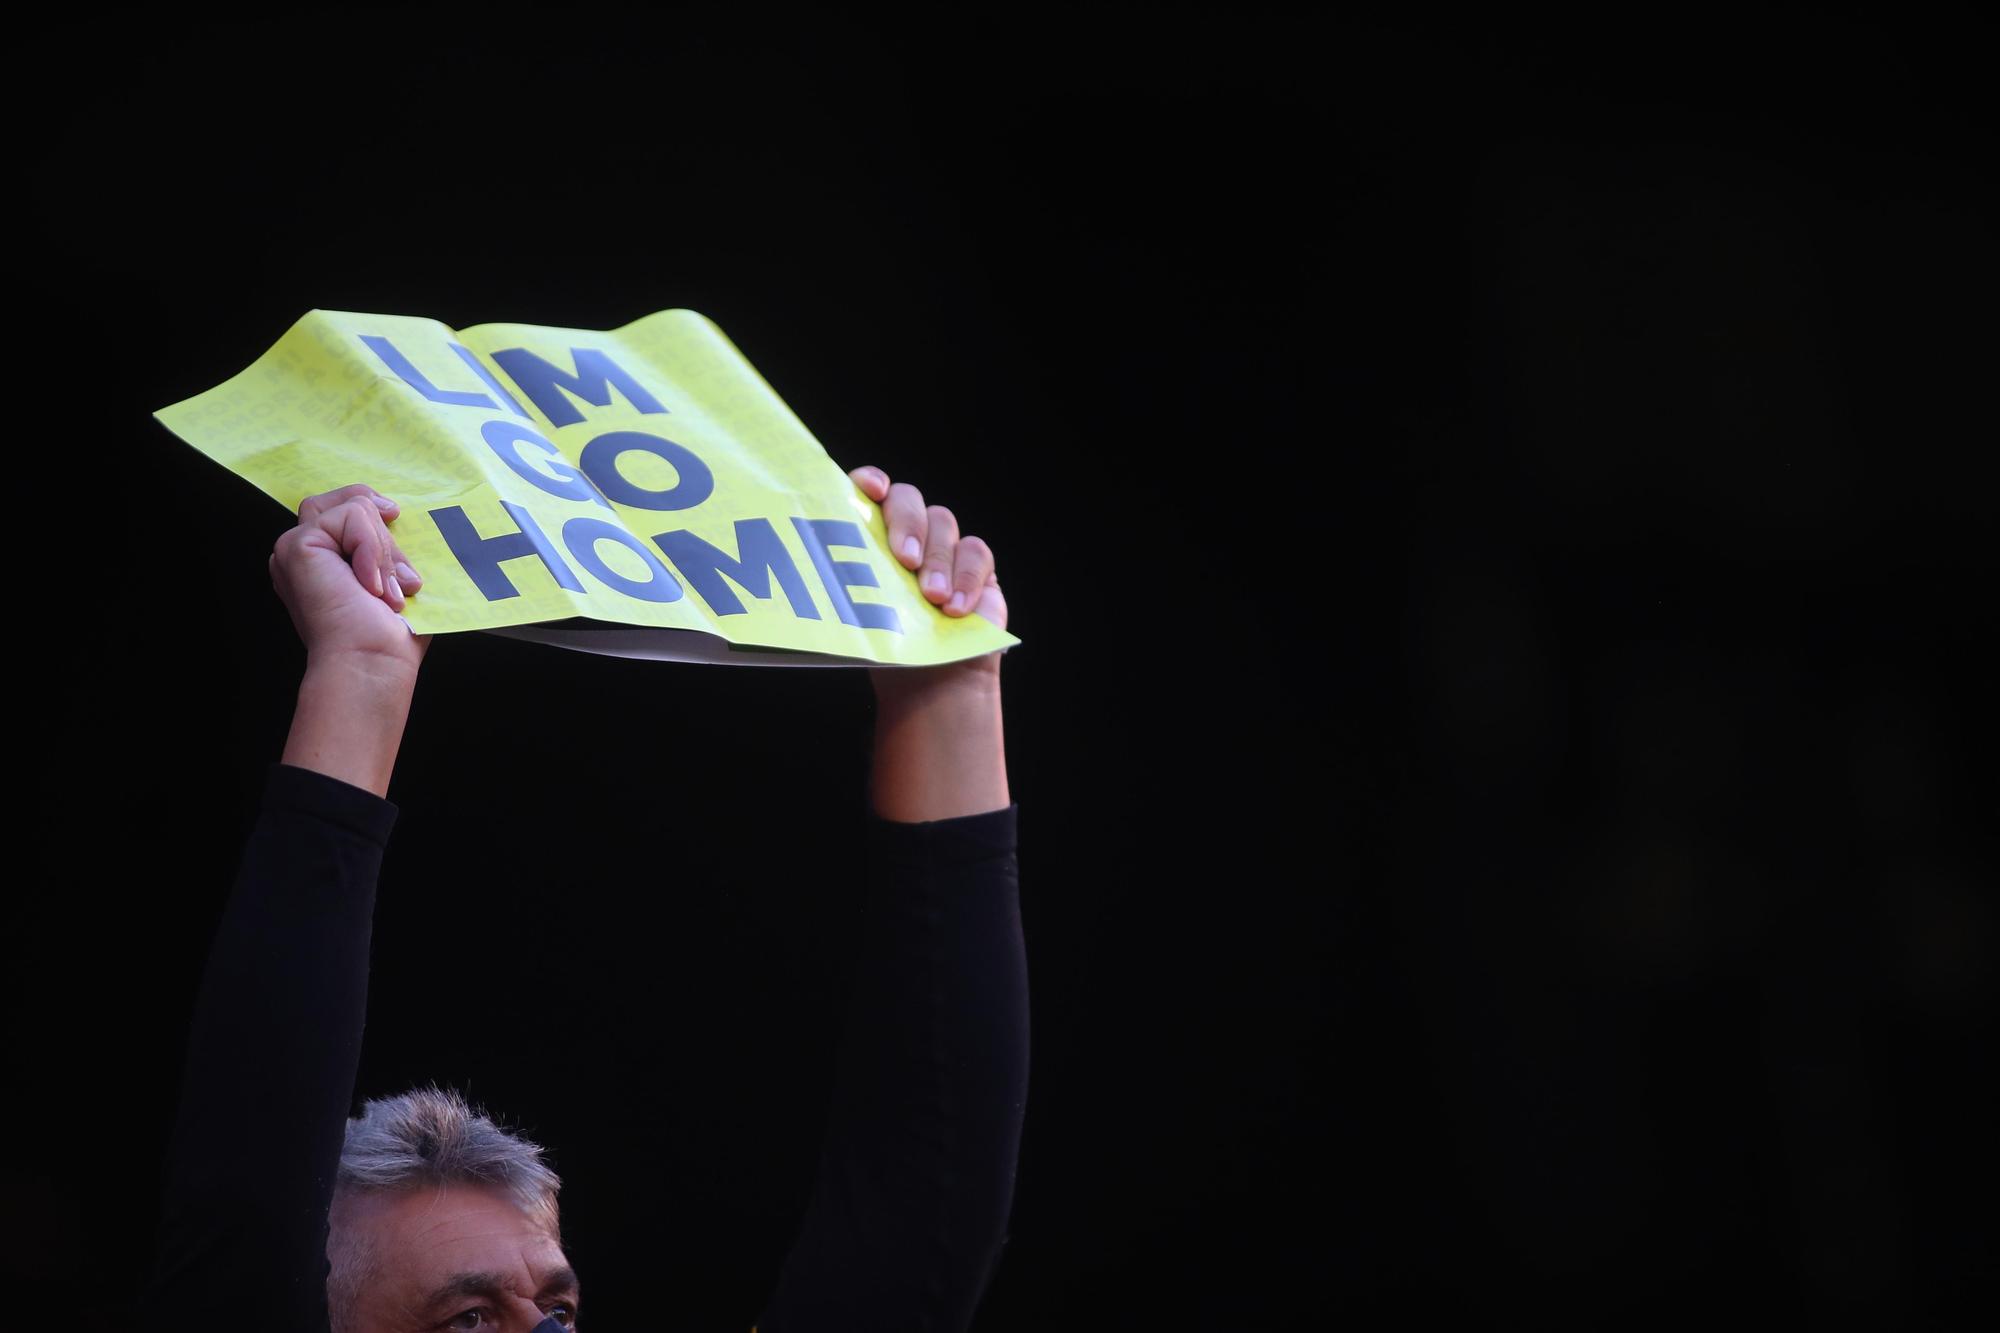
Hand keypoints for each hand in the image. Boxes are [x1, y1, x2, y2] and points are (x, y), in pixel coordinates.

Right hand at [270, 483, 430, 676]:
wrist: (370, 662)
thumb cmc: (388, 636)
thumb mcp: (393, 579)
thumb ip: (385, 547)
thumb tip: (395, 514)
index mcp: (322, 562)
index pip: (345, 510)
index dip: (374, 509)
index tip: (396, 520)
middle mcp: (303, 553)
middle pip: (346, 501)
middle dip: (386, 533)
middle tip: (401, 578)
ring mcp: (294, 547)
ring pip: (353, 506)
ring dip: (383, 549)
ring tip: (387, 589)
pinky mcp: (296, 545)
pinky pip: (351, 514)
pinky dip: (372, 548)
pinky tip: (370, 586)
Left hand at [848, 464, 1005, 691]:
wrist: (930, 684)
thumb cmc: (888, 648)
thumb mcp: (858, 613)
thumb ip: (848, 581)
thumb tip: (817, 565)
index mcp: (870, 536)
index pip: (867, 491)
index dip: (869, 480)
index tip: (872, 490)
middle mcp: (907, 533)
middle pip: (908, 499)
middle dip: (907, 523)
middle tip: (905, 560)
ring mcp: (942, 546)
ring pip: (942, 521)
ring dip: (936, 559)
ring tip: (932, 598)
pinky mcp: (976, 565)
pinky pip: (975, 551)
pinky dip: (966, 578)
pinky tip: (956, 608)